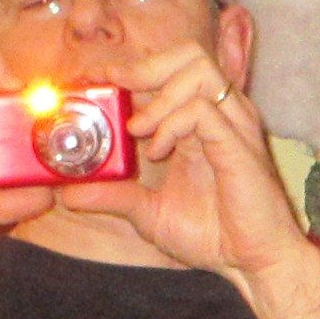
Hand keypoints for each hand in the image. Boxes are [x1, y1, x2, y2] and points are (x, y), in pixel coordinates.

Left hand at [55, 40, 319, 291]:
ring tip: (137, 131)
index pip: (170, 71)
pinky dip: (172, 123)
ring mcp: (234, 126)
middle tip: (116, 92)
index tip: (97, 79)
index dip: (132, 68)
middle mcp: (222, 115)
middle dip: (145, 67)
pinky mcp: (239, 144)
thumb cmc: (214, 235)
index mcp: (202, 123)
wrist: (251, 263)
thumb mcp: (148, 212)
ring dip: (158, 96)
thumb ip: (113, 196)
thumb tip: (68, 193)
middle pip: (189, 54)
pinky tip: (159, 150)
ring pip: (198, 71)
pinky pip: (202, 110)